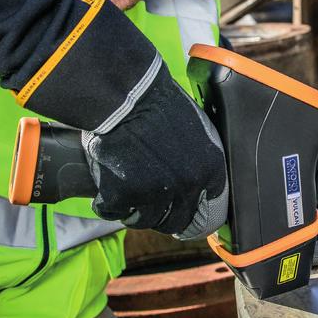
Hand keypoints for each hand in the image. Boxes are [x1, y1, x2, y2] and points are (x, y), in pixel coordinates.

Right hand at [81, 53, 227, 238]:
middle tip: (149, 202)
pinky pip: (112, 212)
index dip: (191, 208)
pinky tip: (107, 190)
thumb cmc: (161, 102)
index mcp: (210, 170)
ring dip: (134, 212)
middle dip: (163, 215)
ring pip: (144, 221)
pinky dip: (107, 204)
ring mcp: (154, 195)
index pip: (209, 208)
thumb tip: (197, 178)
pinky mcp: (121, 196)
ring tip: (126, 196)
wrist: (126, 96)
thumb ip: (200, 158)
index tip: (181, 207)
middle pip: (176, 221)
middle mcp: (187, 188)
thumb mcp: (197, 128)